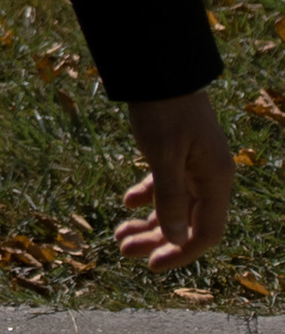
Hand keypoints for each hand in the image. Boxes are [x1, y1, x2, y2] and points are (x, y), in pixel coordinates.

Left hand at [116, 91, 234, 272]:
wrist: (159, 68)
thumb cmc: (164, 110)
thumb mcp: (164, 156)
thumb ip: (171, 199)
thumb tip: (176, 241)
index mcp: (215, 179)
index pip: (207, 232)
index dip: (181, 252)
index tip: (151, 265)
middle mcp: (209, 175)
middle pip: (188, 222)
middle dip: (157, 239)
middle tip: (122, 249)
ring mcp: (194, 164)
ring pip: (175, 205)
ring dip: (149, 222)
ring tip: (118, 235)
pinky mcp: (178, 152)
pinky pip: (166, 184)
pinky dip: (148, 196)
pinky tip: (127, 203)